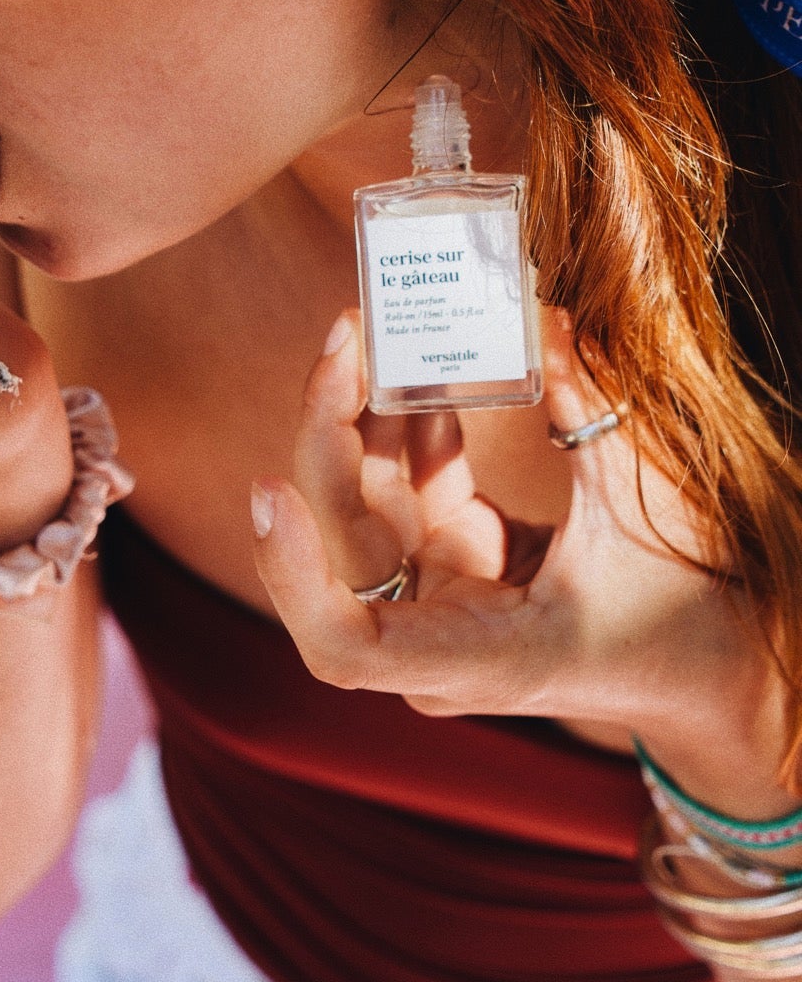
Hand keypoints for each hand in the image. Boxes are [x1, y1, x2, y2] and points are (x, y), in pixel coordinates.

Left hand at [251, 311, 783, 775]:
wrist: (713, 668)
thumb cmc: (690, 615)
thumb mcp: (650, 510)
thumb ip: (593, 411)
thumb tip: (539, 314)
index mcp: (474, 657)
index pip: (343, 642)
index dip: (291, 571)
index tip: (268, 488)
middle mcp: (435, 634)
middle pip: (344, 539)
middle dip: (332, 433)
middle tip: (347, 338)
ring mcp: (439, 596)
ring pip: (368, 503)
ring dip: (365, 415)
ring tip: (373, 328)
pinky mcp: (456, 561)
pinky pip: (412, 489)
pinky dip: (413, 428)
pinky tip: (418, 364)